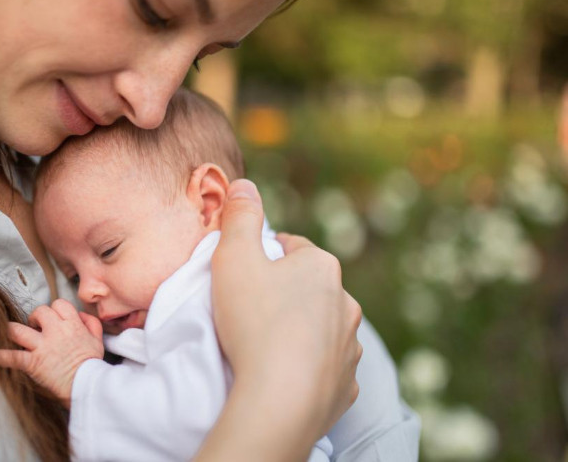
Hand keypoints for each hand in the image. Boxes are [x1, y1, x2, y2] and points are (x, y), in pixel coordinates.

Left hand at [0, 299, 103, 407]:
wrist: (87, 385)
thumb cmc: (92, 365)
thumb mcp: (97, 340)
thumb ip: (91, 323)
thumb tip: (80, 315)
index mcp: (72, 325)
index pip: (58, 305)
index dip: (55, 310)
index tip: (53, 319)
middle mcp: (55, 332)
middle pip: (38, 312)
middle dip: (35, 317)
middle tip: (35, 326)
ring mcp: (42, 346)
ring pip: (17, 330)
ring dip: (12, 331)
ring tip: (11, 334)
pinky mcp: (32, 362)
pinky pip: (12, 357)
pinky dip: (1, 356)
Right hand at [209, 179, 361, 457]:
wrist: (280, 400)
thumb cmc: (254, 321)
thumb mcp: (234, 258)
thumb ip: (239, 218)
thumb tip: (245, 185)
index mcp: (321, 267)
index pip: (292, 248)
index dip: (265, 256)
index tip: (244, 274)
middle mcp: (346, 303)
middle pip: (310, 289)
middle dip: (286, 294)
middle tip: (250, 311)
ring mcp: (350, 347)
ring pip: (323, 329)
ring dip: (301, 331)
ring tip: (266, 346)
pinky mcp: (347, 386)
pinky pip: (327, 368)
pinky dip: (310, 368)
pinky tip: (285, 375)